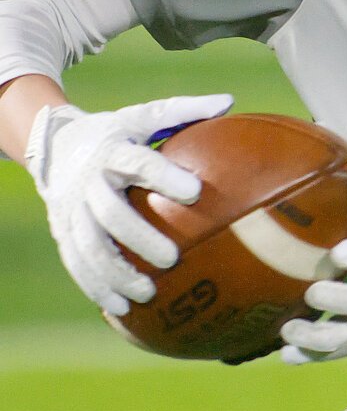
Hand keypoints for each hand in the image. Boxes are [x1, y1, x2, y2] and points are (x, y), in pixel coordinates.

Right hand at [25, 95, 234, 316]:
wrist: (53, 145)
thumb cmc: (115, 133)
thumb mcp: (143, 117)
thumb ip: (183, 110)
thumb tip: (228, 101)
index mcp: (112, 151)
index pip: (137, 162)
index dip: (163, 176)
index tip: (195, 191)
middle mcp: (88, 182)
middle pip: (110, 213)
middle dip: (140, 237)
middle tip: (172, 259)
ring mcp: (71, 211)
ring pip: (89, 247)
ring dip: (116, 273)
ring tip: (148, 294)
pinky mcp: (63, 232)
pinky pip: (77, 264)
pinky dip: (96, 287)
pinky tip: (121, 309)